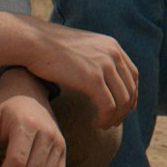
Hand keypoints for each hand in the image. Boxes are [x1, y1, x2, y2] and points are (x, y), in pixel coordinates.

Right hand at [16, 16, 138, 127]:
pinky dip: (105, 118)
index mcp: (111, 45)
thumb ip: (94, 58)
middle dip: (124, 108)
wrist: (34, 41)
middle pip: (129, 88)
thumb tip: (99, 74)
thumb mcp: (81, 47)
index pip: (132, 73)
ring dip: (115, 116)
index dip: (132, 92)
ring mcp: (104, 65)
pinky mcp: (93, 79)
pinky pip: (108, 106)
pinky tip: (96, 124)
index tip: (127, 107)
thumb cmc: (49, 46)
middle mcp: (113, 53)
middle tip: (114, 122)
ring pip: (121, 100)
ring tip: (105, 125)